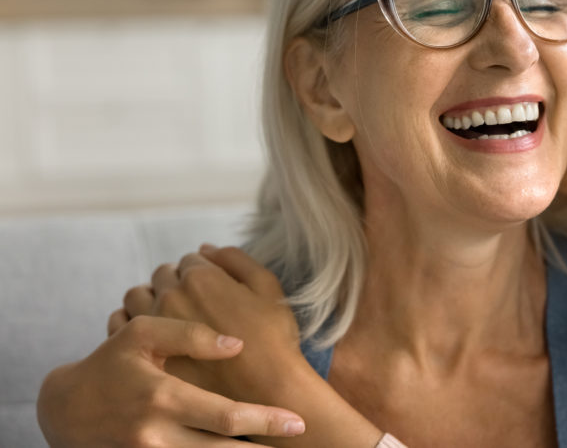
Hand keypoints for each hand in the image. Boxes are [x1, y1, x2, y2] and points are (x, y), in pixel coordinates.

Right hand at [37, 315, 305, 446]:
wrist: (64, 408)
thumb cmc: (110, 362)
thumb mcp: (142, 334)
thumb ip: (190, 335)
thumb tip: (236, 344)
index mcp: (163, 397)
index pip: (226, 416)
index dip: (265, 420)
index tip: (297, 421)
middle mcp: (157, 435)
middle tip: (297, 440)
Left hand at [142, 245, 305, 403]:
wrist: (266, 392)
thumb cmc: (272, 339)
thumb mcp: (268, 288)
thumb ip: (236, 260)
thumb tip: (206, 249)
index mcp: (201, 278)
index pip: (190, 259)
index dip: (202, 270)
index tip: (211, 285)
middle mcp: (171, 297)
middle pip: (163, 275)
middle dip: (177, 282)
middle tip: (194, 301)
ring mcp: (153, 327)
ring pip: (137, 297)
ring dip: (152, 298)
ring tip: (170, 314)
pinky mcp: (143, 354)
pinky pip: (122, 325)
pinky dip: (133, 322)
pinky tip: (153, 333)